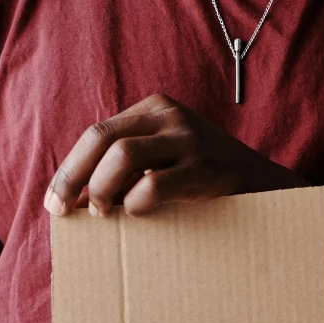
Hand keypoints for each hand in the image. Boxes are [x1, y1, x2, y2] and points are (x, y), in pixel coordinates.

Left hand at [44, 93, 302, 215]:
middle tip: (65, 212)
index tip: (55, 202)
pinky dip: (135, 203)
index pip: (96, 134)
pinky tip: (137, 213)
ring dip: (101, 190)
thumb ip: (128, 164)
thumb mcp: (167, 157)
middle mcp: (171, 116)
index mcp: (156, 108)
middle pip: (102, 139)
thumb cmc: (207, 180)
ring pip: (122, 156)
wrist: (268, 189)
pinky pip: (154, 184)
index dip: (69, 169)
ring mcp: (191, 138)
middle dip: (73, 178)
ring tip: (103, 214)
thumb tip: (74, 198)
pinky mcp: (208, 167)